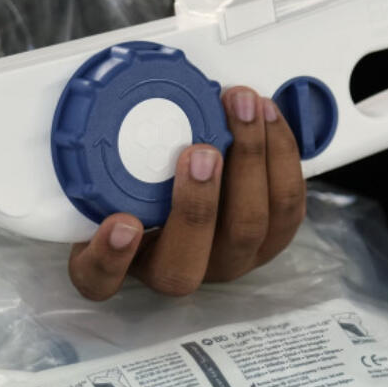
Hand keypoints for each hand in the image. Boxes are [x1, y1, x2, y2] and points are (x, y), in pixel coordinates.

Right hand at [69, 87, 305, 299]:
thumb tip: (103, 109)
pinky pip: (288, 205)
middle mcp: (176, 270)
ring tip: (242, 106)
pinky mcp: (273, 238)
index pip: (100, 280)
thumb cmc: (148, 173)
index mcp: (121, 261)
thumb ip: (105, 156)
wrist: (196, 174)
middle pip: (184, 265)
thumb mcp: (113, 169)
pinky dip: (281, 152)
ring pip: (246, 229)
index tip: (121, 222)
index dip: (109, 258)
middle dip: (196, 206)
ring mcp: (228, 259)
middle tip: (199, 152)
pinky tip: (266, 113)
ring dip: (250, 161)